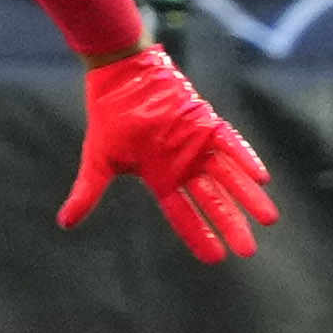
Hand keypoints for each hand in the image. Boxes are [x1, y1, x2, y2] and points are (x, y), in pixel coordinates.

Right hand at [56, 51, 277, 261]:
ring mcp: (197, 144)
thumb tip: (64, 223)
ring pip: (228, 176)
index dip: (200, 236)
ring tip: (268, 218)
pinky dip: (244, 158)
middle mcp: (184, 164)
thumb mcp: (99, 160)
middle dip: (231, 224)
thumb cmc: (108, 117)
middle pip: (212, 201)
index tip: (217, 258)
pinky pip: (230, 143)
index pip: (183, 214)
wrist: (120, 74)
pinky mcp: (205, 122)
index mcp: (160, 177)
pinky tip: (262, 177)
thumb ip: (88, 192)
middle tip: (248, 250)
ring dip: (248, 196)